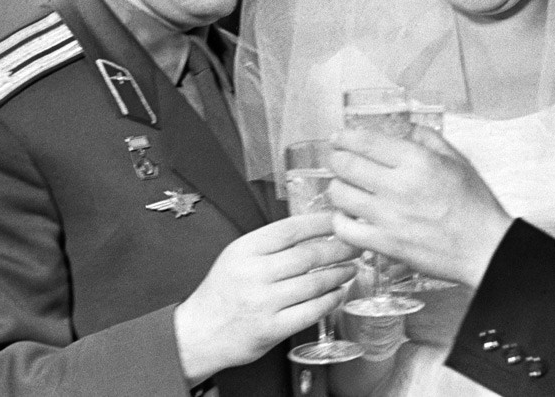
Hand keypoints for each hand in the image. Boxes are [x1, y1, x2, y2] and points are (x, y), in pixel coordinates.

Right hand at [174, 212, 358, 384]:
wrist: (198, 334)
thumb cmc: (222, 293)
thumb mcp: (237, 257)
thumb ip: (271, 244)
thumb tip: (315, 229)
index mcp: (245, 250)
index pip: (291, 229)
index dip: (321, 222)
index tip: (340, 219)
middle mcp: (254, 274)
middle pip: (308, 255)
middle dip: (339, 248)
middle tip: (355, 245)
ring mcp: (263, 303)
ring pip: (314, 283)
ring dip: (339, 274)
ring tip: (350, 268)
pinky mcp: (271, 329)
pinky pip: (311, 311)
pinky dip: (330, 300)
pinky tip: (337, 293)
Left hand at [328, 126, 512, 288]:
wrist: (484, 247)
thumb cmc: (474, 205)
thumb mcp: (457, 160)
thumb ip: (427, 138)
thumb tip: (401, 129)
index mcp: (418, 161)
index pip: (366, 142)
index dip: (345, 137)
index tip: (339, 138)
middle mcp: (399, 186)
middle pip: (346, 165)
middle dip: (336, 158)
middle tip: (336, 158)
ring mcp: (389, 217)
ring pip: (340, 194)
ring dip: (337, 186)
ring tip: (343, 186)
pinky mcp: (385, 244)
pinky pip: (345, 229)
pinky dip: (340, 219)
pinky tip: (348, 215)